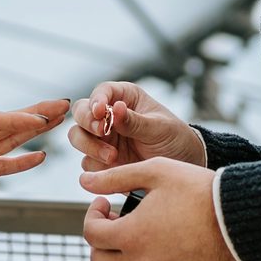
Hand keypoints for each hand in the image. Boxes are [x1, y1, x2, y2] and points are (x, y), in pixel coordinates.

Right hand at [68, 81, 206, 170]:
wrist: (183, 166)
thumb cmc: (175, 138)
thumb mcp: (160, 128)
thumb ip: (135, 121)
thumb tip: (116, 108)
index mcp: (124, 98)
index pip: (101, 91)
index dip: (96, 100)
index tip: (100, 111)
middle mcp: (108, 116)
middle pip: (81, 112)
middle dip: (87, 122)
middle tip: (102, 132)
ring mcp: (103, 139)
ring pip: (78, 137)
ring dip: (89, 147)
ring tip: (112, 157)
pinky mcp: (101, 161)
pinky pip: (87, 163)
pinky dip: (95, 167)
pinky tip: (114, 169)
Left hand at [79, 158, 235, 260]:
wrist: (240, 216)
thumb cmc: (197, 189)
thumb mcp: (155, 171)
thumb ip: (116, 177)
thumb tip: (84, 181)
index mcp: (131, 236)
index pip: (91, 234)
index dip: (92, 215)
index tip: (105, 203)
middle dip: (101, 241)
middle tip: (116, 223)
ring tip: (135, 243)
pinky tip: (161, 255)